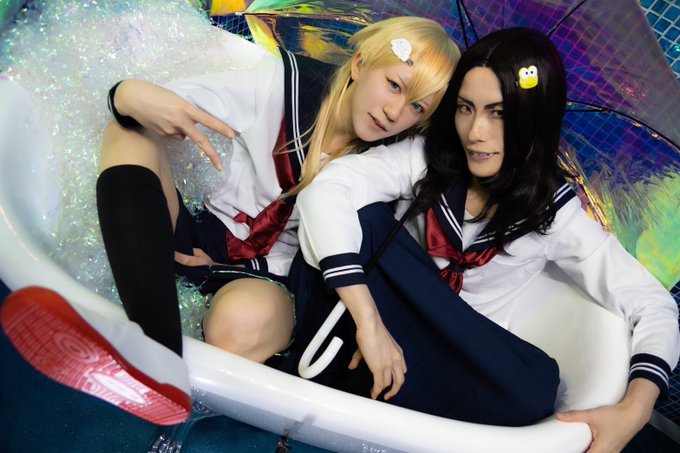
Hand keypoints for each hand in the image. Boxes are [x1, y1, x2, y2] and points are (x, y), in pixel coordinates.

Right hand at [114, 79, 236, 169]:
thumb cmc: (155, 93)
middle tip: (220, 167)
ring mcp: (170, 129)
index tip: (232, 135)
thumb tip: (188, 133)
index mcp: (184, 107)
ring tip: (168, 115)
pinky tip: (162, 120)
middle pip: (199, 140)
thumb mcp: (175, 99)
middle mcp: (179, 120)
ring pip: (184, 135)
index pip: (207, 119)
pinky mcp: (162, 134)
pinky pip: (174, 135)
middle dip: (211, 154)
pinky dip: (172, 130)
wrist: (131, 97)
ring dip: (182, 130)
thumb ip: (186, 113)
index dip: (220, 128)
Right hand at [350, 317, 406, 400]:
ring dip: (383, 391)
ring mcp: (388, 365)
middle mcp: (396, 360)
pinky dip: (376, 391)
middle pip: (399, 381)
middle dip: (394, 390)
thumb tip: (352, 366)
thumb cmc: (371, 330)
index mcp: (398, 354)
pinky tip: (373, 394)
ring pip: (389, 384)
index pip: (403, 371)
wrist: (370, 325)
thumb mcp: (371, 345)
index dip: (397, 378)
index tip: (391, 383)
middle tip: (388, 395)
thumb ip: (360, 357)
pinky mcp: (378, 367)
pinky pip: (379, 384)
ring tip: (377, 394)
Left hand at [556, 378, 658, 452]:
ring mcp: (613, 452)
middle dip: (581, 452)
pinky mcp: (615, 448)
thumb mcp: (593, 415)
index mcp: (602, 449)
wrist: (635, 413)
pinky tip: (589, 446)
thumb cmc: (617, 416)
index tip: (566, 450)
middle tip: (570, 447)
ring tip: (578, 446)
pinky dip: (595, 451)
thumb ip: (575, 416)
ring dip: (588, 452)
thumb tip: (559, 416)